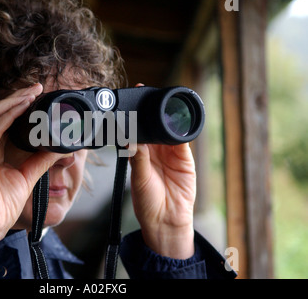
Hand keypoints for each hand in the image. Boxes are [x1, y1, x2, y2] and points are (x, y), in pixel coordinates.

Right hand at [0, 83, 66, 239]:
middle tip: (36, 87)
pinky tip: (21, 107)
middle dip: (16, 97)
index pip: (4, 120)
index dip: (19, 105)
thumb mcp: (28, 176)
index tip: (38, 96)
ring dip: (11, 102)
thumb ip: (41, 159)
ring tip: (30, 92)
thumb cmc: (2, 204)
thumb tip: (59, 146)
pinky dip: (6, 116)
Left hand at [129, 85, 196, 258]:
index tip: (130, 99)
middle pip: (152, 124)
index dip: (134, 115)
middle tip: (145, 94)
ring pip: (168, 128)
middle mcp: (154, 151)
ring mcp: (170, 153)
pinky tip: (178, 120)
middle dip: (150, 110)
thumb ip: (138, 158)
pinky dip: (182, 129)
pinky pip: (184, 139)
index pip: (137, 129)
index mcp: (139, 154)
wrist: (167, 220)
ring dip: (166, 116)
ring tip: (161, 104)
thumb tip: (132, 138)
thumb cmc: (147, 203)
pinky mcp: (184, 158)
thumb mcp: (139, 179)